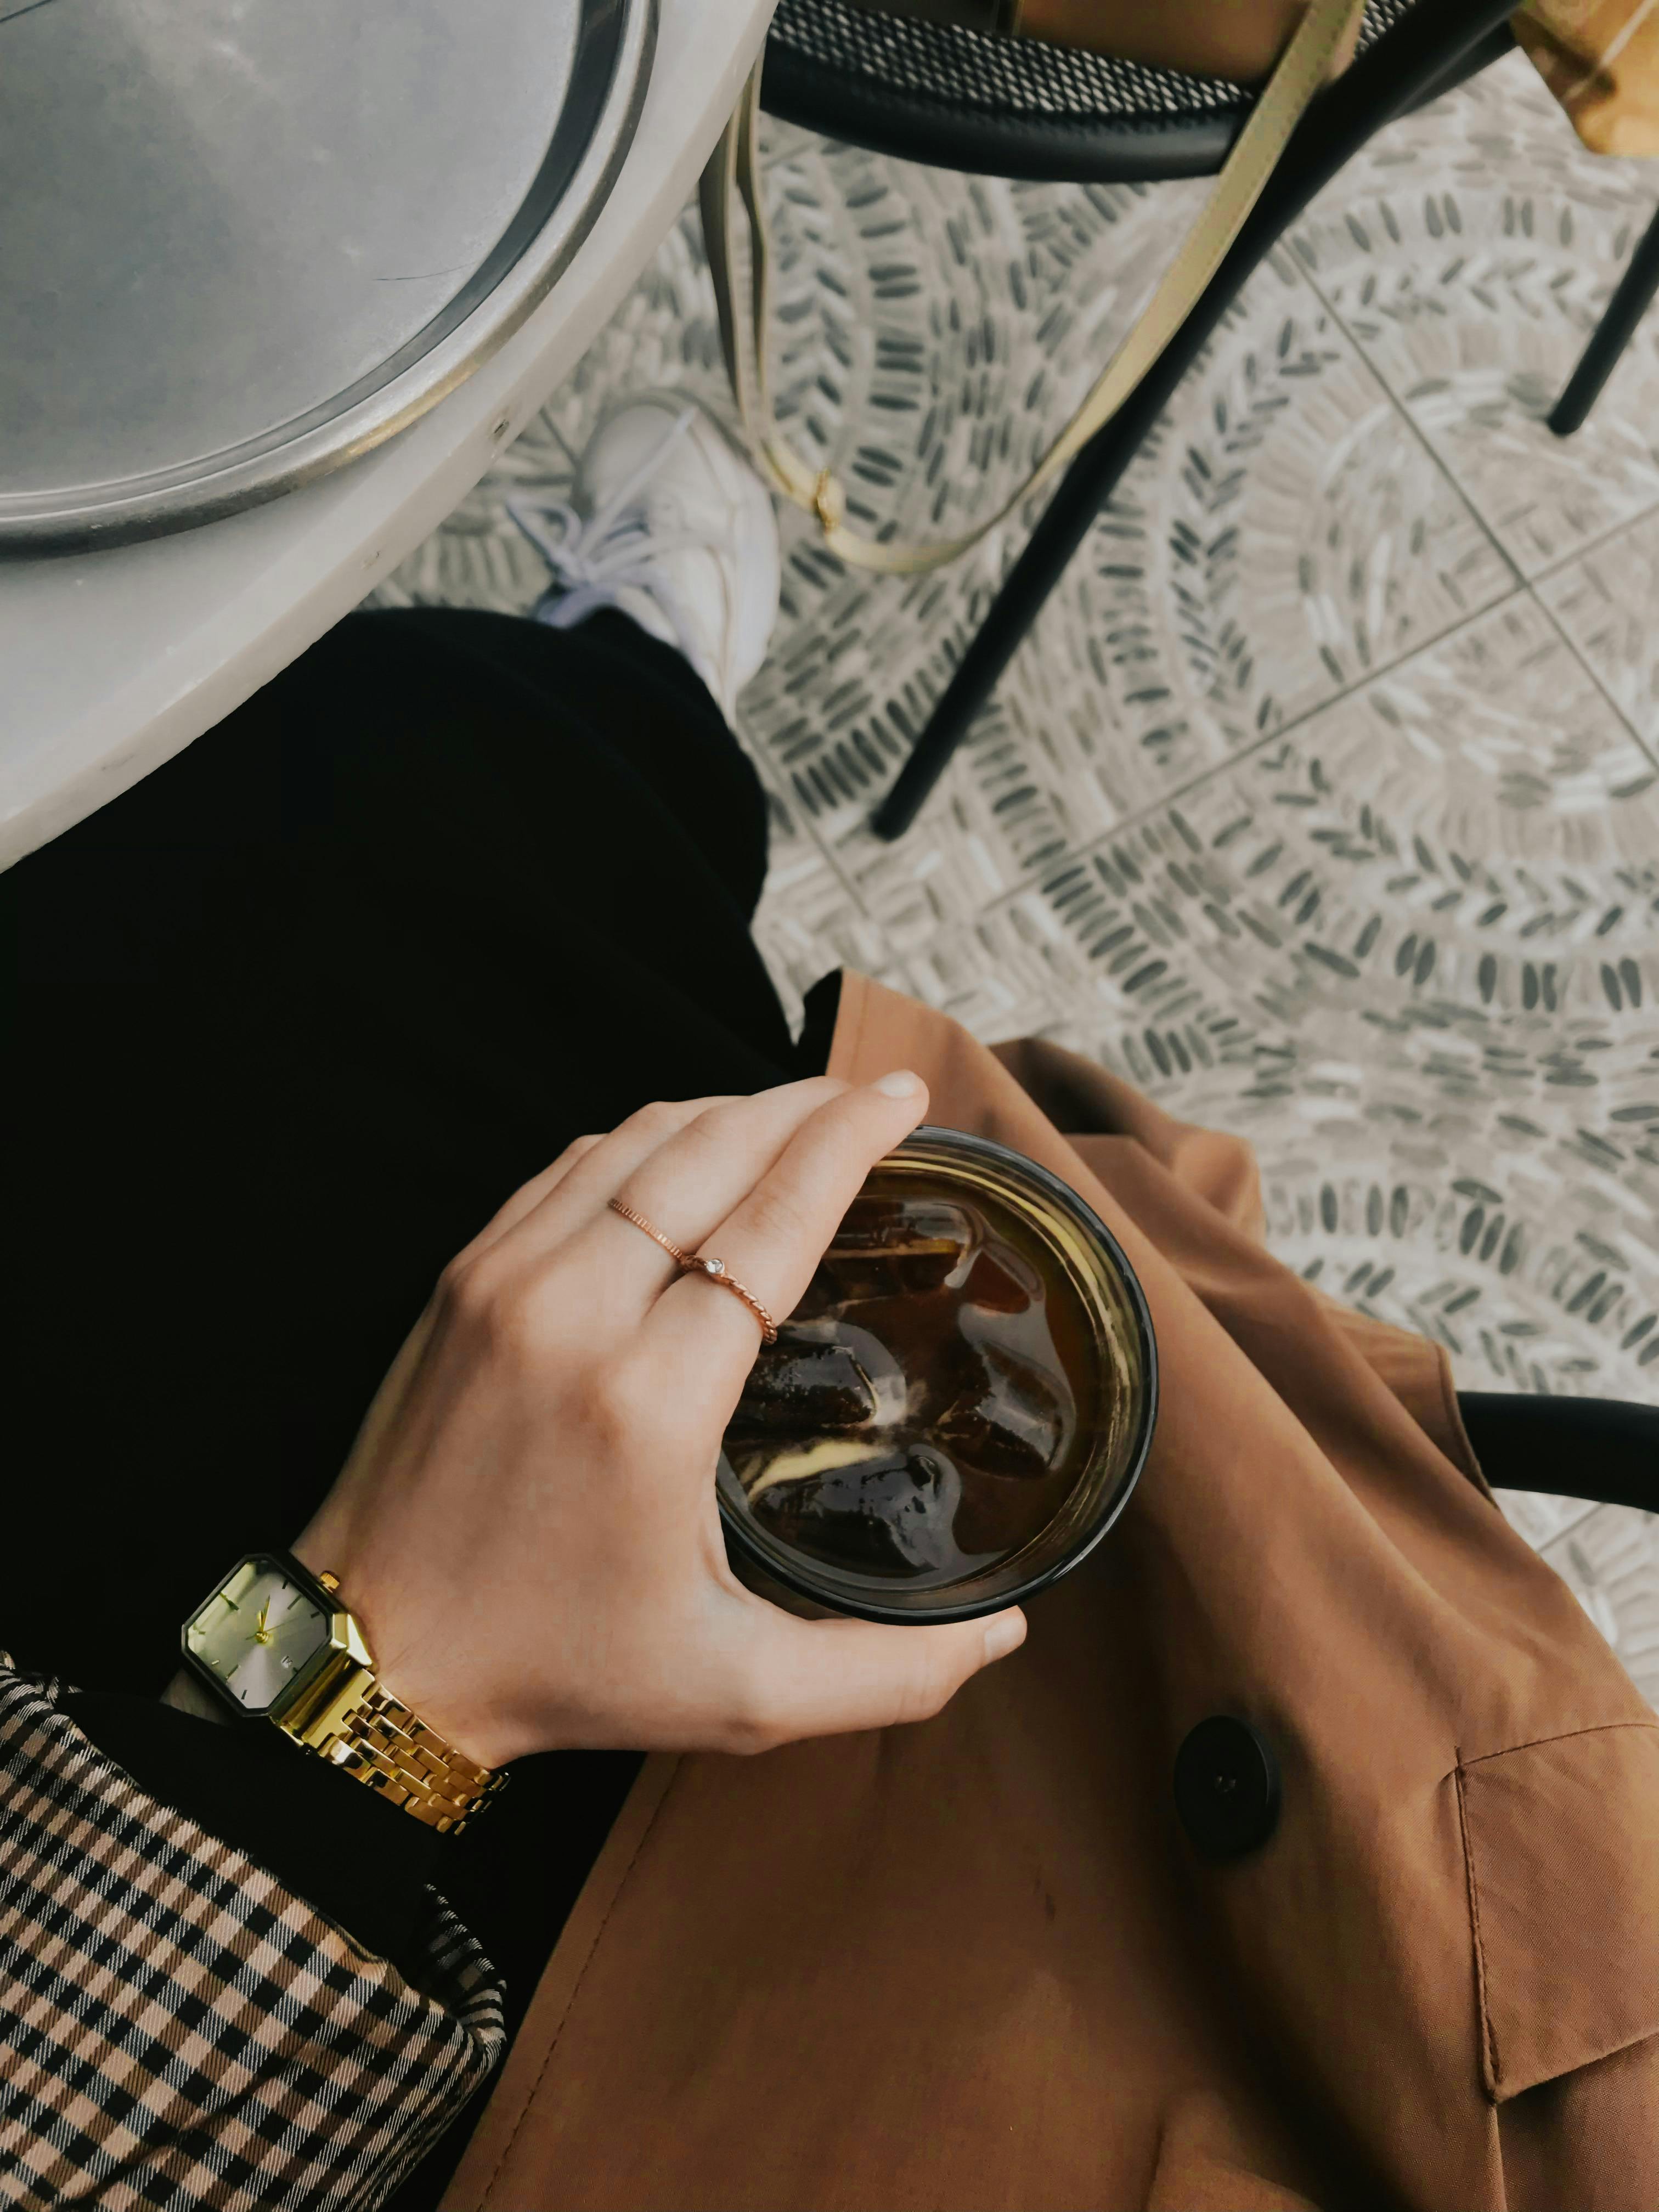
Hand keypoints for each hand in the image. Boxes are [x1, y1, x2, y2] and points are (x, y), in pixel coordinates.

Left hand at [293, 1073, 1025, 1769]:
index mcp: (651, 1401)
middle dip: (803, 1105)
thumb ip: (887, 1672)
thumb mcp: (740, 1696)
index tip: (902, 1099)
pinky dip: (644, 1137)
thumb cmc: (559, 1671)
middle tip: (871, 1095)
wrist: (375, 1656)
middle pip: (709, 1152)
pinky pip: (568, 1165)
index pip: (771, 1224)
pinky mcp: (460, 1278)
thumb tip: (1005, 1632)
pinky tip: (690, 1147)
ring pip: (635, 1140)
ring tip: (796, 1112)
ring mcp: (503, 1282)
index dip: (846, 1145)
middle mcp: (572, 1314)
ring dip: (727, 1110)